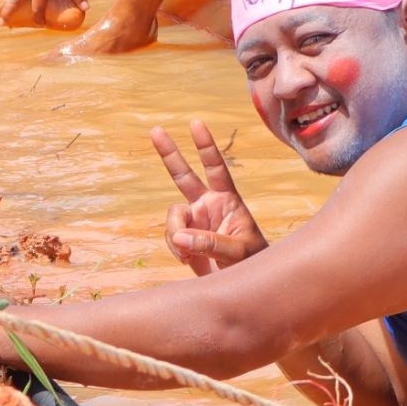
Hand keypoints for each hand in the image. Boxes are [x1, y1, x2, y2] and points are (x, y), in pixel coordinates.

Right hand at [154, 120, 266, 273]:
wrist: (242, 282)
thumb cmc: (250, 261)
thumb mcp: (237, 252)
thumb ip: (210, 243)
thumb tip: (179, 238)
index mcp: (227, 199)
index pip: (215, 168)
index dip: (205, 146)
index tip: (195, 123)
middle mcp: (208, 205)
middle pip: (184, 175)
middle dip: (170, 154)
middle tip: (156, 130)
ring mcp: (194, 220)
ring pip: (173, 216)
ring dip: (175, 234)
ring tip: (187, 255)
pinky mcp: (184, 238)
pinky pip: (170, 237)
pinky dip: (175, 249)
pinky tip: (187, 261)